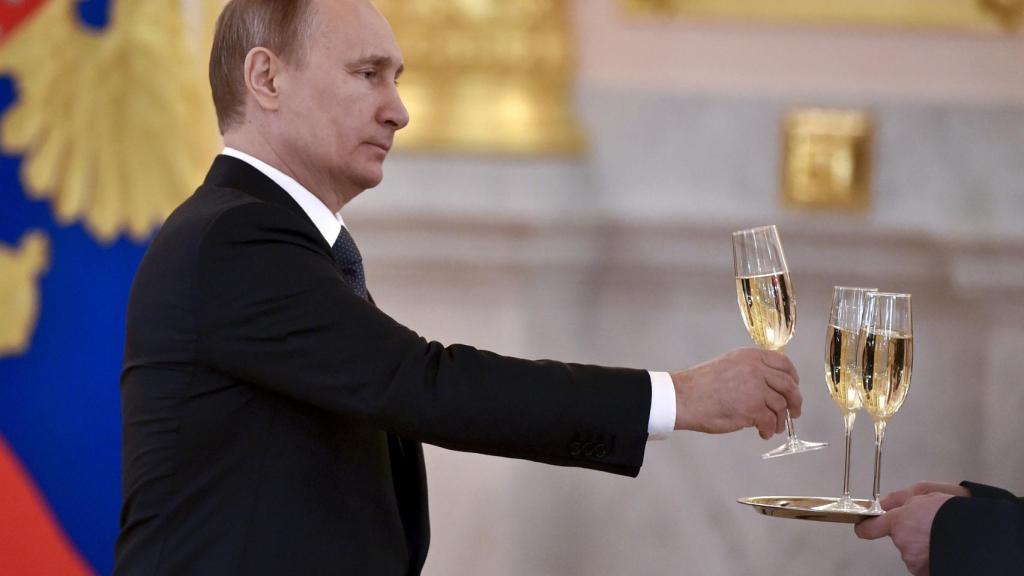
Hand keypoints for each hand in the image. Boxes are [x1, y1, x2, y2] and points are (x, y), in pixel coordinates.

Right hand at [671, 348, 800, 438]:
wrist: (684, 398)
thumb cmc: (701, 385)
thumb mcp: (728, 364)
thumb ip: (750, 369)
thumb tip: (770, 384)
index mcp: (750, 356)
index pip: (784, 363)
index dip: (793, 377)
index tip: (794, 386)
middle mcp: (756, 370)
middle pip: (788, 385)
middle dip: (795, 401)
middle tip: (795, 411)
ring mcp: (756, 390)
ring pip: (781, 406)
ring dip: (780, 419)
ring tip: (773, 427)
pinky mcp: (752, 409)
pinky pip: (770, 421)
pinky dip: (769, 429)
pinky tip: (762, 432)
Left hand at [855, 484, 965, 575]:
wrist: (975, 532)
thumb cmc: (952, 510)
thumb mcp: (923, 492)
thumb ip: (898, 499)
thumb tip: (883, 504)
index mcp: (899, 522)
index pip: (870, 528)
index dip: (867, 527)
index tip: (864, 527)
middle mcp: (903, 543)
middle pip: (899, 539)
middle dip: (910, 533)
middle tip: (929, 526)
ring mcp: (914, 560)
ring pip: (913, 552)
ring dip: (922, 546)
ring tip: (940, 536)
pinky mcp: (925, 571)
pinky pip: (923, 563)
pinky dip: (931, 557)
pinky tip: (943, 547)